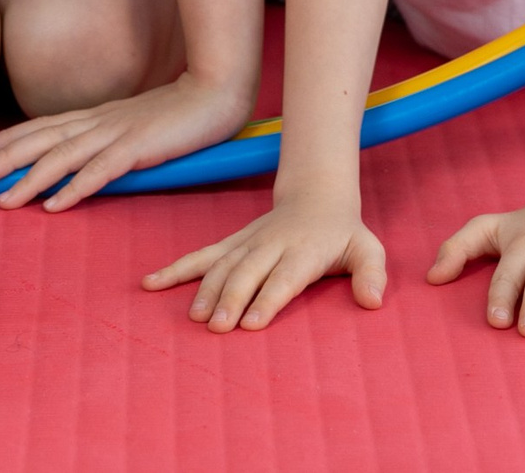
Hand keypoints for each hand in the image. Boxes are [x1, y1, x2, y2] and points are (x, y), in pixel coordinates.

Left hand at [0, 71, 251, 211]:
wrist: (217, 92)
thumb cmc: (180, 112)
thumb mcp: (137, 123)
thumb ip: (113, 136)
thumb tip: (90, 154)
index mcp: (100, 115)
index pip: (47, 125)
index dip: (13, 137)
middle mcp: (101, 121)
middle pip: (45, 140)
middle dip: (7, 158)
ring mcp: (118, 133)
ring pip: (63, 157)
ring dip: (30, 179)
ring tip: (4, 200)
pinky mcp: (139, 148)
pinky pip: (100, 172)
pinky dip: (74, 189)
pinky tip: (54, 205)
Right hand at [142, 186, 387, 330]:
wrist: (316, 195)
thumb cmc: (343, 232)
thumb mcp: (367, 248)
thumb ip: (372, 274)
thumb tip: (374, 301)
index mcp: (304, 250)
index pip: (285, 277)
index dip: (268, 299)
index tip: (252, 324)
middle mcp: (271, 245)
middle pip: (247, 272)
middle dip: (231, 299)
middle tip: (217, 328)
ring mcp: (247, 242)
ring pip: (221, 264)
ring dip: (205, 290)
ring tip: (194, 317)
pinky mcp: (232, 242)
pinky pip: (201, 255)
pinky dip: (175, 269)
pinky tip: (150, 283)